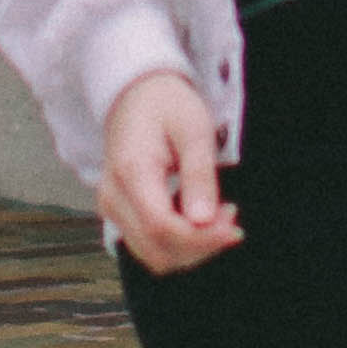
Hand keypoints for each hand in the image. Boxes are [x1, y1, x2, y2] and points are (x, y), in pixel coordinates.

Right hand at [100, 66, 240, 275]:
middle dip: (201, 246)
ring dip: (192, 248)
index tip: (234, 229)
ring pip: (154, 255)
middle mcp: (114, 196)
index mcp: (131, 171)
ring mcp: (112, 207)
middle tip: (231, 217)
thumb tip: (204, 220)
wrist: (135, 92)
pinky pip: (150, 245)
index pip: (162, 227)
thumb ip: (198, 174)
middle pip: (158, 250)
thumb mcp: (194, 128)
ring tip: (218, 217)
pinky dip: (180, 242)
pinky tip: (199, 218)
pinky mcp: (119, 213)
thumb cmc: (166, 104)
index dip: (202, 239)